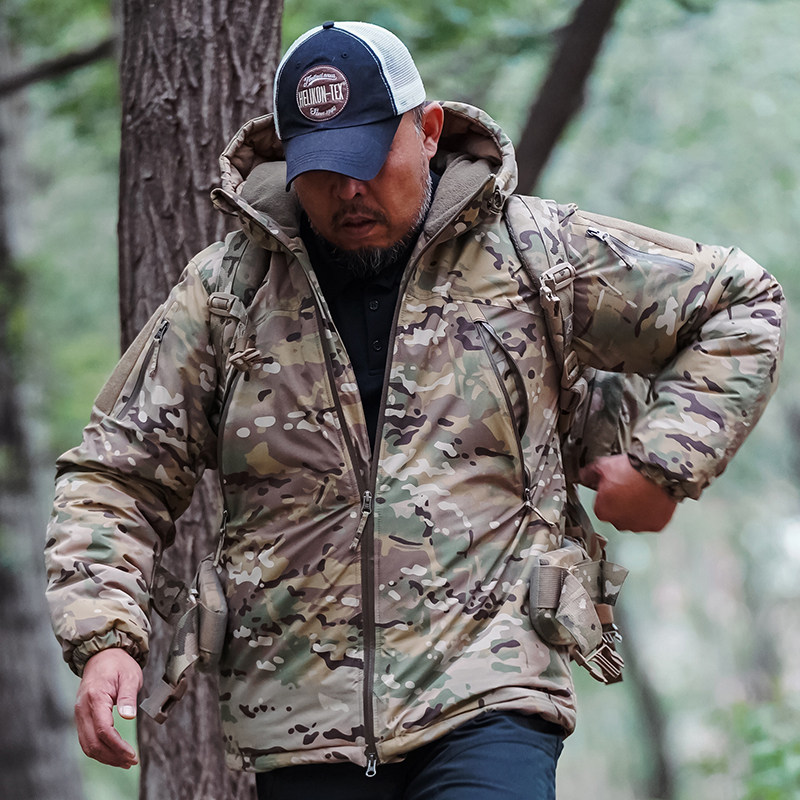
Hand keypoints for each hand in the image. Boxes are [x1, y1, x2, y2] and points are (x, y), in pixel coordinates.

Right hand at [75, 648, 142, 767]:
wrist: (102, 655)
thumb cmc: (118, 664)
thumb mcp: (130, 676)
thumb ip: (128, 697)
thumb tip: (128, 717)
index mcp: (95, 697)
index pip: (104, 730)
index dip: (118, 746)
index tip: (132, 754)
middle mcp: (82, 708)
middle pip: (93, 743)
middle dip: (112, 756)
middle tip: (131, 761)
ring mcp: (79, 713)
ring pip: (87, 745)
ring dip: (105, 756)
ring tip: (124, 761)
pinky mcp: (81, 717)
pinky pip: (86, 739)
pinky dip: (99, 749)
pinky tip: (113, 753)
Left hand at [579, 454, 676, 532]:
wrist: (657, 471)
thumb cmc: (631, 471)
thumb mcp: (603, 466)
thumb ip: (589, 474)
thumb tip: (583, 475)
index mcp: (603, 511)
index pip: (601, 507)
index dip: (607, 497)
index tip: (613, 489)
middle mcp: (619, 523)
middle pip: (618, 516)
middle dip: (622, 505)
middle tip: (628, 489)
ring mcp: (639, 526)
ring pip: (635, 520)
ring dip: (636, 510)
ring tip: (641, 493)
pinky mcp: (656, 526)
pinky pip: (652, 521)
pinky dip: (652, 513)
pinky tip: (652, 499)